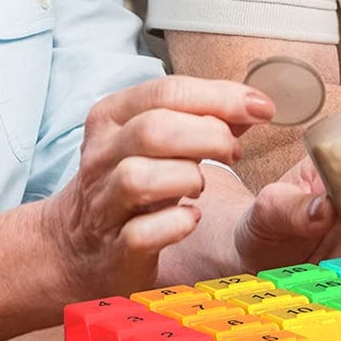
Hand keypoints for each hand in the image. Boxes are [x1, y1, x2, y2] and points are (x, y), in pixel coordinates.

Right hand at [41, 75, 274, 298]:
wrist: (78, 243)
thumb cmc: (130, 179)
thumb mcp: (158, 139)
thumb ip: (202, 117)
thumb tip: (254, 105)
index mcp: (112, 116)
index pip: (166, 91)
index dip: (221, 97)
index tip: (262, 108)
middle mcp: (101, 156)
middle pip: (154, 130)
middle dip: (209, 136)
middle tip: (234, 151)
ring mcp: (103, 204)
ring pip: (139, 178)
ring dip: (187, 178)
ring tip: (202, 186)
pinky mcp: (114, 248)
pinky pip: (143, 233)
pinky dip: (177, 224)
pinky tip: (192, 218)